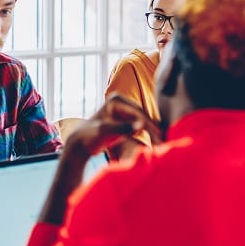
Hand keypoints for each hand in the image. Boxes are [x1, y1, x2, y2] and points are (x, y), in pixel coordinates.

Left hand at [40, 95, 162, 224]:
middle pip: (143, 117)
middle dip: (153, 130)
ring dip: (152, 135)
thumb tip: (141, 125)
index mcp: (117, 99)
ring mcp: (124, 112)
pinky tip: (156, 145)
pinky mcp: (126, 122)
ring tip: (162, 145)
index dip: (150, 125)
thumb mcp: (105, 131)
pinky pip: (140, 129)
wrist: (80, 145)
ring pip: (143, 124)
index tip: (159, 135)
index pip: (138, 112)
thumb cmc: (89, 136)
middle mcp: (122, 103)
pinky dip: (147, 137)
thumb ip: (122, 128)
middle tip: (164, 142)